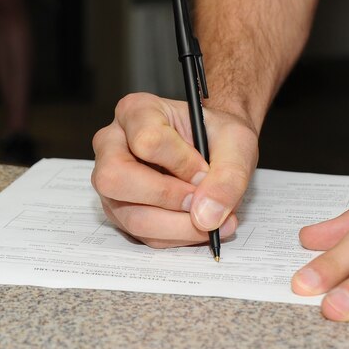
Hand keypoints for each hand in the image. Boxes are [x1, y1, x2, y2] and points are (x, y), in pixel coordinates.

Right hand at [91, 92, 258, 247]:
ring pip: (131, 216)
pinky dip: (178, 236)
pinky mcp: (122, 211)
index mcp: (136, 111)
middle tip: (200, 202)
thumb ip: (228, 175)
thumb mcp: (236, 142)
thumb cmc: (218, 136)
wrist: (216, 148)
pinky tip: (201, 225)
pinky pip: (145, 235)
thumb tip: (205, 216)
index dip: (182, 163)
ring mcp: (112, 182)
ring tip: (213, 220)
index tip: (205, 171)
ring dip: (179, 227)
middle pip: (116, 179)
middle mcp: (112, 145)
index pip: (146, 140)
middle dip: (167, 199)